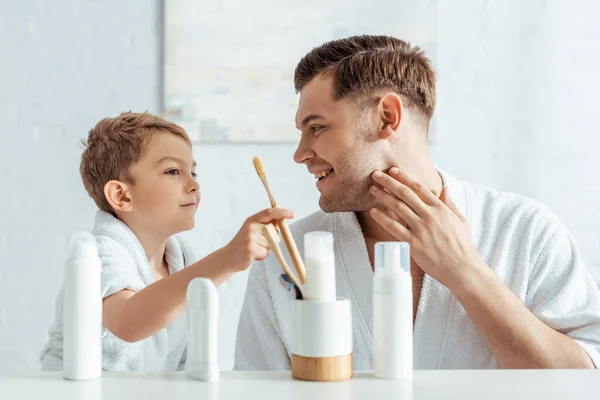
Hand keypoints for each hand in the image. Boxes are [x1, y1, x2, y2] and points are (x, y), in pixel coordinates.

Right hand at [224, 207, 294, 271]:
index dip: (282, 212)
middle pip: (274, 231)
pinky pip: (266, 253)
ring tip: (254, 250)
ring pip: (271, 244)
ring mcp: (250, 237)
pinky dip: (262, 257)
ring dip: (266, 250)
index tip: (292, 214)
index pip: (269, 212)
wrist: (228, 257)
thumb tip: (281, 222)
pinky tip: (253, 256)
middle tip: (259, 244)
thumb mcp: (253, 230)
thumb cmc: (244, 244)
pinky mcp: (251, 249)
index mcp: (252, 220)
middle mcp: (251, 226)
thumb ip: (266, 225)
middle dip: (272, 240)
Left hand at [368, 167, 483, 288]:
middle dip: (389, 182)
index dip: (404, 178)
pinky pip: (394, 228)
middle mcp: (430, 216)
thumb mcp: (461, 220)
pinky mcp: (414, 243)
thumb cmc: (462, 246)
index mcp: (441, 209)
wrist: (462, 269)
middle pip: (405, 194)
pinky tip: (373, 212)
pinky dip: (382, 218)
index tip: (393, 170)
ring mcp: (421, 229)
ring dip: (383, 196)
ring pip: (398, 208)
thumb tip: (446, 188)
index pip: (419, 188)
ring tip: (372, 189)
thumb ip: (450, 203)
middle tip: (376, 174)